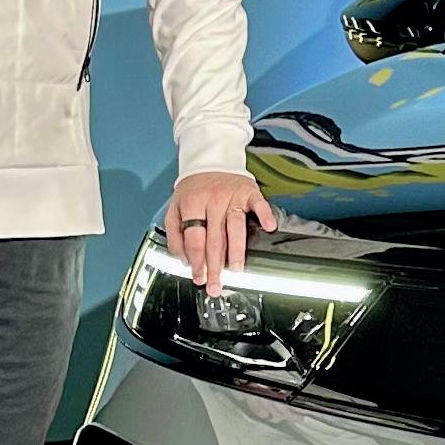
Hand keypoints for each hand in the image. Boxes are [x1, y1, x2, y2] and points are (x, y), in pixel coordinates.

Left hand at [165, 171, 277, 297]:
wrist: (210, 158)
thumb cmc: (193, 188)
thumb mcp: (175, 207)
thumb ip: (175, 234)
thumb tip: (183, 259)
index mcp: (192, 204)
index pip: (195, 239)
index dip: (197, 261)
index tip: (199, 277)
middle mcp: (213, 200)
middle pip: (215, 239)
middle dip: (215, 267)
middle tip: (216, 285)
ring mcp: (232, 196)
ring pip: (236, 227)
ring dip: (237, 251)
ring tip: (237, 270)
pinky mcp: (249, 191)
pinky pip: (259, 204)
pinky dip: (265, 215)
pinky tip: (269, 227)